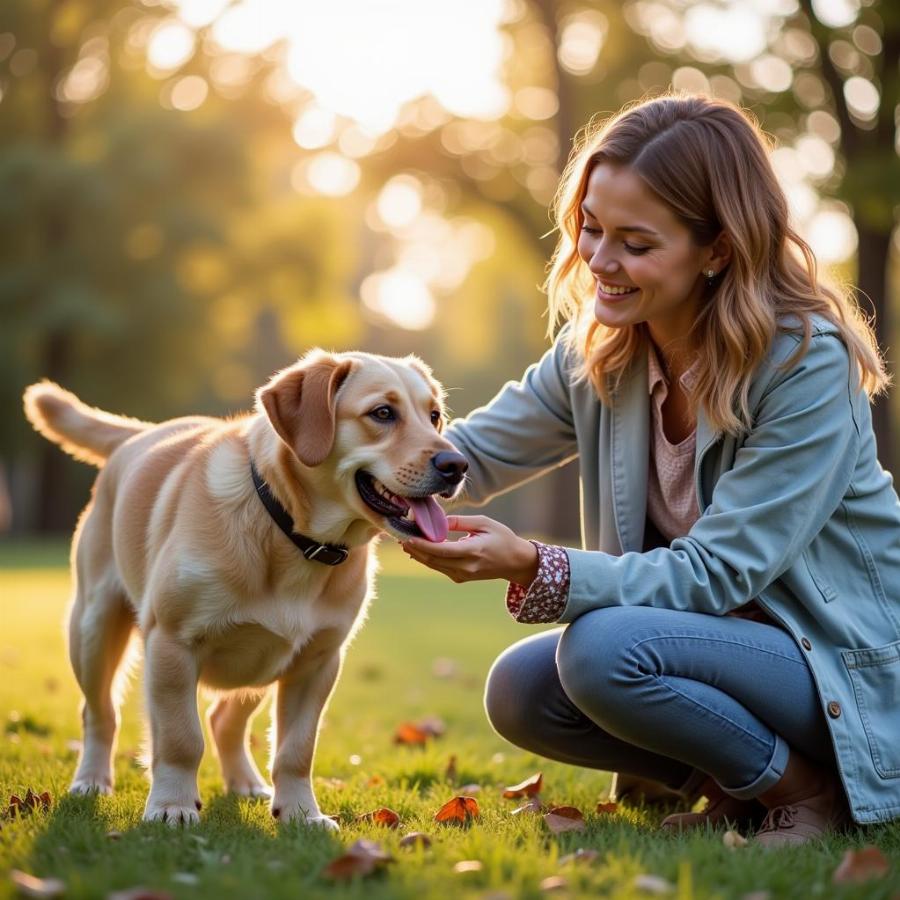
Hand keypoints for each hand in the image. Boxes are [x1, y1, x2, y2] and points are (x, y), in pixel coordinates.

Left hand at [401, 515, 538, 585]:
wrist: (515, 562)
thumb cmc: (502, 538)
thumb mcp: (484, 523)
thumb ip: (460, 522)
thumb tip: (439, 521)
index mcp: (473, 551)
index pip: (442, 550)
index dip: (422, 545)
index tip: (407, 537)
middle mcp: (466, 567)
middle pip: (433, 559)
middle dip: (414, 549)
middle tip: (399, 537)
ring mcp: (463, 575)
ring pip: (434, 565)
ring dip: (418, 554)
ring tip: (404, 542)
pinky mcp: (461, 578)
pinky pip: (440, 568)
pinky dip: (427, 559)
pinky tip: (418, 550)